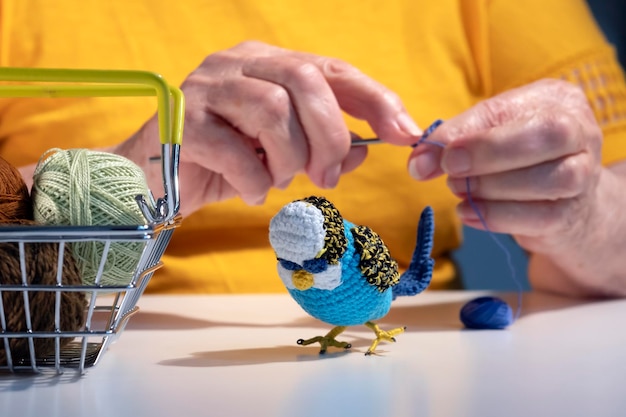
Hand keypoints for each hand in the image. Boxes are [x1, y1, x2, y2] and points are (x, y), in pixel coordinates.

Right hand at [117, 41, 420, 214]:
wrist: (156, 181)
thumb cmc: (225, 163)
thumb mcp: (281, 155)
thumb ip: (320, 147)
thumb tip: (364, 152)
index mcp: (267, 63)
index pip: (331, 68)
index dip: (374, 99)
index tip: (406, 133)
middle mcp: (237, 63)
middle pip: (303, 79)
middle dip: (330, 133)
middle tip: (328, 174)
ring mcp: (206, 87)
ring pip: (271, 109)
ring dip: (288, 158)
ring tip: (278, 180)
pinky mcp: (182, 121)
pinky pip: (234, 149)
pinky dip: (253, 180)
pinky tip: (250, 191)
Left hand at [408, 79, 625, 295]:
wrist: (565, 202)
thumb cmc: (518, 158)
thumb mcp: (487, 135)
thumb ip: (453, 141)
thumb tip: (418, 163)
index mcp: (555, 99)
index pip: (508, 109)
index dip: (464, 132)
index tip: (429, 154)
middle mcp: (580, 131)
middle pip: (546, 135)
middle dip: (488, 153)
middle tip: (450, 170)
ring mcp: (584, 175)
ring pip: (548, 180)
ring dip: (491, 188)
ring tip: (460, 190)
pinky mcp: (572, 214)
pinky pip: (537, 217)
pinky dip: (494, 216)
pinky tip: (467, 212)